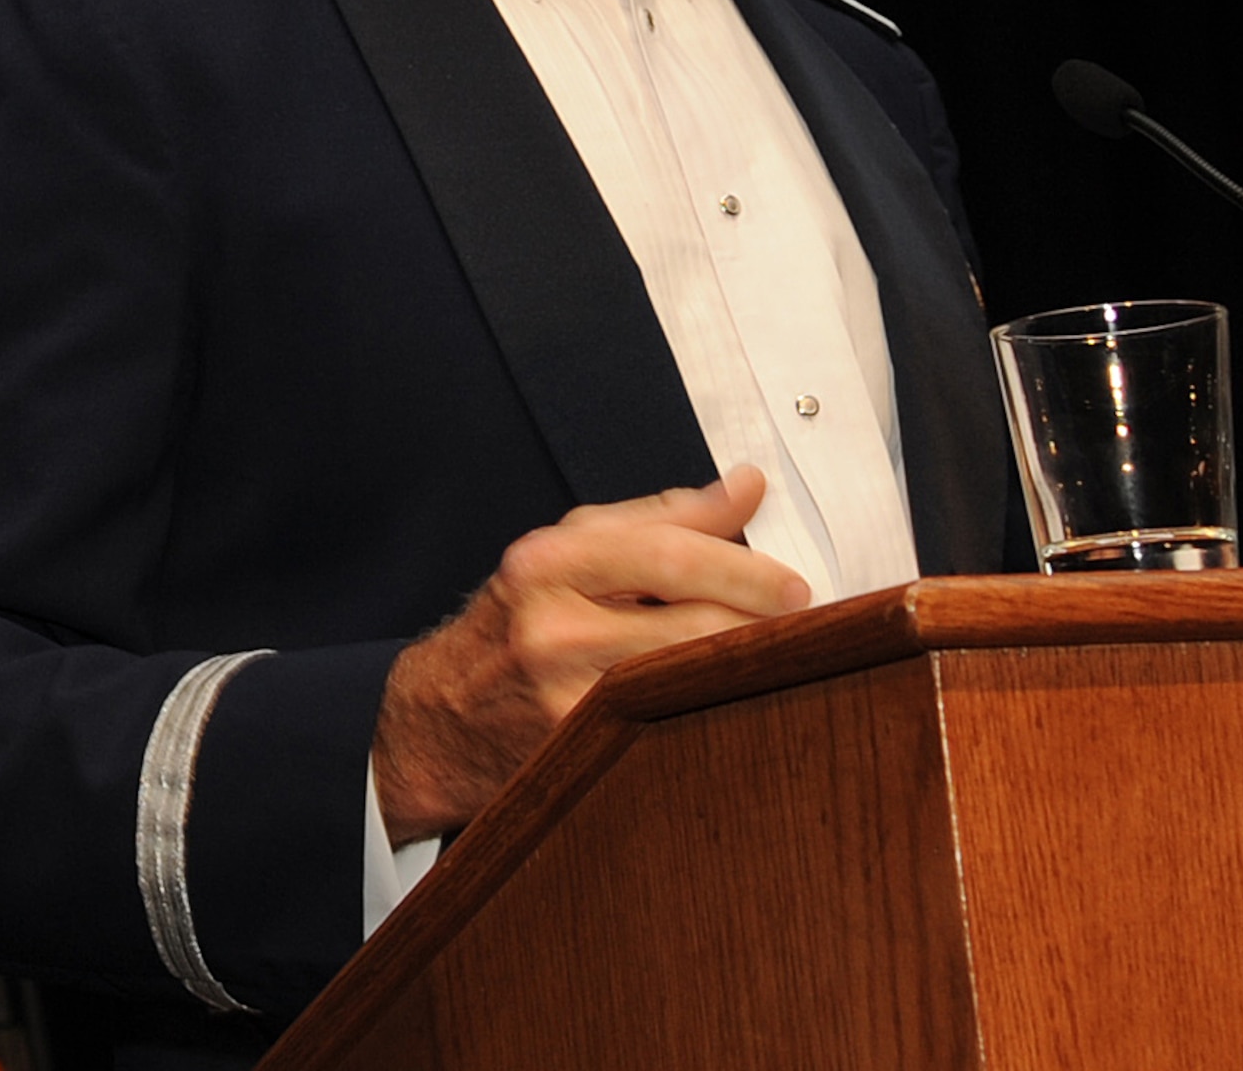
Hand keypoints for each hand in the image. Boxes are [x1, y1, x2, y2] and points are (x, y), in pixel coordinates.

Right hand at [372, 465, 808, 843]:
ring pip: (688, 683)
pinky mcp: (580, 757)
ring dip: (744, 670)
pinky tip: (732, 703)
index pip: (669, 556)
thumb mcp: (571, 548)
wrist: (439, 719)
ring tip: (778, 659)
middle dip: (760, 625)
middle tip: (803, 625)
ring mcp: (563, 702)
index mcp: (547, 563)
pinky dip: (710, 712)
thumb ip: (665, 516)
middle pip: (688, 626)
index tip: (795, 585)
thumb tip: (749, 486)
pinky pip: (669, 729)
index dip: (744, 570)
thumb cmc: (517, 619)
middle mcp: (551, 630)